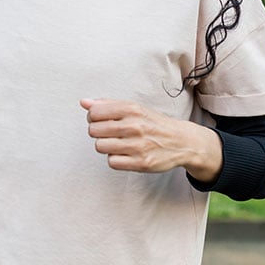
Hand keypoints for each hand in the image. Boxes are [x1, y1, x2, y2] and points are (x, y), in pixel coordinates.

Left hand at [80, 98, 222, 181]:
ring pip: (101, 147)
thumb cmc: (153, 124)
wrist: (181, 141)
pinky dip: (115, 159)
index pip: (94, 112)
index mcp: (132, 109)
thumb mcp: (134, 108)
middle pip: (94, 130)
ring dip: (106, 146)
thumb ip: (107, 104)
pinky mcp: (141, 163)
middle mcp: (135, 126)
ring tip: (118, 143)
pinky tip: (125, 154)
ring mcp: (138, 145)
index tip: (101, 120)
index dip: (93, 118)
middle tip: (110, 133)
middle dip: (98, 132)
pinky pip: (112, 162)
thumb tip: (84, 102)